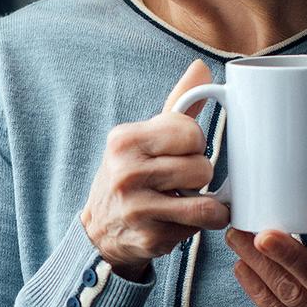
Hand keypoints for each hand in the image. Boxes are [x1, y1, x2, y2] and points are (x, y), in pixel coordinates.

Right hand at [81, 59, 231, 281]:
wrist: (101, 231)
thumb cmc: (130, 176)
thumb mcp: (144, 138)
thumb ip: (178, 104)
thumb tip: (202, 67)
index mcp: (124, 140)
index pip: (190, 132)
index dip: (195, 143)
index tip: (180, 151)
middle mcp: (126, 172)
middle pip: (202, 167)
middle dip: (199, 175)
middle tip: (180, 181)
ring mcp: (136, 208)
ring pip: (205, 202)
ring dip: (205, 204)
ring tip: (186, 201)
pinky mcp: (150, 238)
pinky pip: (198, 228)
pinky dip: (196, 227)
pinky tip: (176, 221)